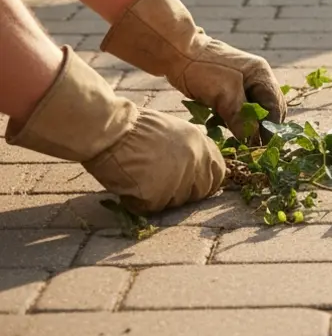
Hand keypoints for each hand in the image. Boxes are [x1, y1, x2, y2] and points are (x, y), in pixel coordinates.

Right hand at [5, 47, 224, 214]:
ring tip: (139, 178)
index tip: (189, 183)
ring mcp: (178, 179)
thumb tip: (198, 169)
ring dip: (159, 197)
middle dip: (182, 193)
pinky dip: (138, 202)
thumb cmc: (135, 128)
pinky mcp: (157, 194)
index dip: (203, 182)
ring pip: (175, 202)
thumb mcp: (175, 131)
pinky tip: (128, 184)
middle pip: (199, 192)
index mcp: (202, 145)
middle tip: (160, 184)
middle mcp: (195, 162)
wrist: (110, 129)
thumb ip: (191, 150)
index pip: (217, 174)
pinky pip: (151, 207)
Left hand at [100, 0, 286, 141]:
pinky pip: (236, 110)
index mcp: (261, 75)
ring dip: (245, 126)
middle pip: (267, 110)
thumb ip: (241, 117)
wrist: (175, 52)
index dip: (270, 128)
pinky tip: (222, 128)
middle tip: (251, 147)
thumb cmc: (203, 68)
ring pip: (251, 111)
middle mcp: (256, 79)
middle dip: (260, 129)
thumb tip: (252, 140)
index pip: (275, 107)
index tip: (262, 148)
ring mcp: (242, 84)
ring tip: (237, 141)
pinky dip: (232, 121)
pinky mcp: (227, 89)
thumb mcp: (225, 94)